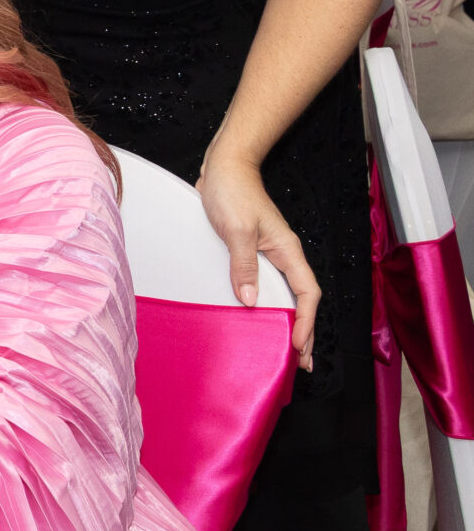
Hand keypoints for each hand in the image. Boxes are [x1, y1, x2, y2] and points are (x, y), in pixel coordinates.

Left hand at [197, 157, 321, 365]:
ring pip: (282, 294)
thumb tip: (249, 300)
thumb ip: (243, 264)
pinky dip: (265, 304)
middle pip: (300, 300)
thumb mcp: (236, 228)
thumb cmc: (233, 191)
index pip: (306, 293)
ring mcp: (268, 254)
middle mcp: (283, 255)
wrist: (224, 167)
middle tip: (300, 363)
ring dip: (284, 320)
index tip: (298, 345)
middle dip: (303, 331)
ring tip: (283, 349)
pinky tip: (257, 318)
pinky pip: (264, 284)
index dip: (305, 321)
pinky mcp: (251, 251)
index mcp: (287, 250)